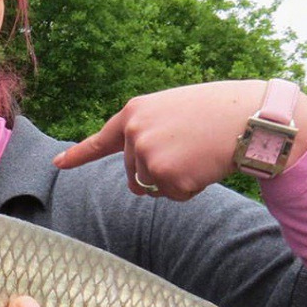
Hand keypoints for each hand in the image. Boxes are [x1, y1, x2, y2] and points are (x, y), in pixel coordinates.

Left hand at [53, 80, 306, 199]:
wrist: (250, 117)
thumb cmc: (215, 112)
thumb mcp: (171, 110)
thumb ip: (146, 135)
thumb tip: (137, 183)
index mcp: (133, 113)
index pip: (100, 140)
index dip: (78, 155)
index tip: (56, 164)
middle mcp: (133, 134)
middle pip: (134, 173)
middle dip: (158, 171)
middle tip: (189, 148)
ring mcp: (148, 156)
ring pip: (152, 187)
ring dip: (175, 180)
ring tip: (198, 154)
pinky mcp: (166, 178)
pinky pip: (172, 196)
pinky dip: (190, 189)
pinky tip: (205, 166)